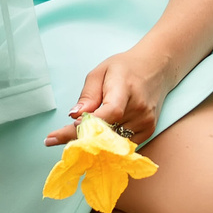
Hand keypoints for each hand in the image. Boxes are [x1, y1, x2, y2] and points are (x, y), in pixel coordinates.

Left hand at [47, 48, 166, 147]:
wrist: (157, 68)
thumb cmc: (125, 68)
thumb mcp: (100, 71)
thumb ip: (87, 94)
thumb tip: (74, 115)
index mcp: (124, 88)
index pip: (108, 113)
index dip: (84, 127)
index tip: (57, 135)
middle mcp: (138, 108)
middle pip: (106, 131)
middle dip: (80, 137)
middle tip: (55, 138)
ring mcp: (146, 121)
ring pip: (112, 142)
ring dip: (94, 141)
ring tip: (78, 133)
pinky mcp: (149, 130)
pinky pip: (122, 144)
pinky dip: (108, 143)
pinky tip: (99, 135)